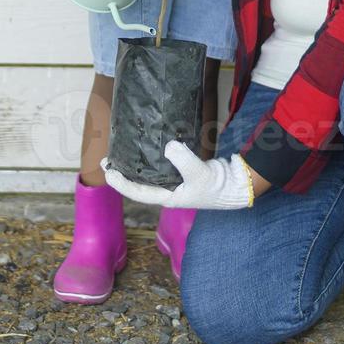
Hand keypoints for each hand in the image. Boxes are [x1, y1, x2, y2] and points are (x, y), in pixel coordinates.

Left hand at [101, 141, 255, 210]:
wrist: (235, 185)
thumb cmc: (216, 186)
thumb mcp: (199, 174)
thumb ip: (183, 160)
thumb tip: (168, 146)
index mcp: (167, 197)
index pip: (137, 192)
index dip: (120, 183)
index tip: (108, 171)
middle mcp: (167, 191)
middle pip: (138, 183)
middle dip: (122, 172)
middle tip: (108, 160)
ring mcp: (174, 181)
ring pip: (148, 173)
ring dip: (135, 164)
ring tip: (122, 151)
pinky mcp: (182, 171)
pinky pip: (161, 164)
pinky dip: (151, 157)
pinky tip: (146, 146)